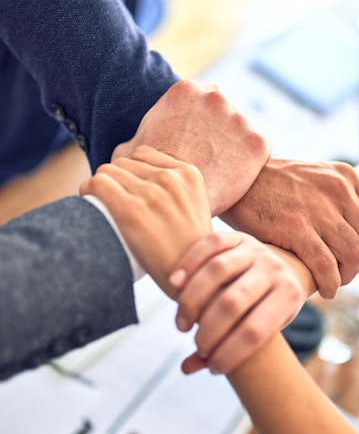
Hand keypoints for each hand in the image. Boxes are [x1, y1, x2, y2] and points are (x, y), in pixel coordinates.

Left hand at [80, 145, 211, 296]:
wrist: (193, 278)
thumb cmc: (190, 249)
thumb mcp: (195, 207)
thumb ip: (175, 188)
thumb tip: (140, 181)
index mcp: (189, 174)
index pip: (144, 154)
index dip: (133, 172)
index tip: (130, 190)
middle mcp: (171, 178)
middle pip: (124, 163)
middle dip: (116, 180)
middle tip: (115, 203)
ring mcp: (151, 193)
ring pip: (107, 171)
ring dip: (101, 186)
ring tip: (104, 206)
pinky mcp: (131, 209)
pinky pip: (97, 184)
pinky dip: (88, 191)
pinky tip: (91, 205)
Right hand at [112, 79, 270, 215]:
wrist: (176, 200)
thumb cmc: (150, 176)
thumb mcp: (130, 151)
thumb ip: (136, 139)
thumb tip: (127, 147)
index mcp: (185, 90)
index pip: (201, 100)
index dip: (200, 122)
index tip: (196, 140)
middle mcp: (216, 97)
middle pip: (224, 111)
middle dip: (219, 130)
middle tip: (209, 155)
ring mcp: (240, 118)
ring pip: (242, 130)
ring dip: (236, 144)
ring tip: (221, 168)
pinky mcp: (258, 142)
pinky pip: (260, 148)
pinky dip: (252, 160)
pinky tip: (236, 174)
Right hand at [169, 231, 307, 374]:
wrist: (285, 267)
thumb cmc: (270, 306)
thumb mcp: (265, 328)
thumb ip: (230, 347)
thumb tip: (188, 367)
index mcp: (289, 295)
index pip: (255, 331)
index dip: (231, 354)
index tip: (215, 367)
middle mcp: (274, 268)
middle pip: (233, 302)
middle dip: (209, 330)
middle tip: (197, 343)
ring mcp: (256, 248)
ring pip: (217, 270)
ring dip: (192, 300)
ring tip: (182, 323)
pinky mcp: (237, 236)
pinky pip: (210, 244)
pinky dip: (188, 263)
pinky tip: (174, 284)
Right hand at [220, 158, 358, 298]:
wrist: (237, 177)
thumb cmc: (274, 183)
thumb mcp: (315, 176)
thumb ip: (338, 195)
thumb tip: (357, 227)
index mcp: (345, 177)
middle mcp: (338, 189)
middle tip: (347, 271)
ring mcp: (318, 208)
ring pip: (355, 255)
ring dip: (348, 276)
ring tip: (334, 281)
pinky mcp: (295, 226)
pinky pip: (326, 265)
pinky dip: (330, 283)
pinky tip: (323, 289)